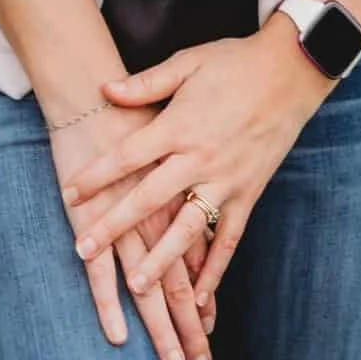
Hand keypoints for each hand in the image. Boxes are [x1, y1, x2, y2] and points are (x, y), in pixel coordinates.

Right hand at [49, 106, 215, 359]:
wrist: (91, 87)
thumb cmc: (137, 104)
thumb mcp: (179, 131)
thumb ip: (187, 165)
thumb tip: (200, 192)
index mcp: (181, 194)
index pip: (199, 255)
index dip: (205, 294)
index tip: (210, 328)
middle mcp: (161, 214)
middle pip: (180, 281)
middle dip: (190, 326)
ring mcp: (126, 221)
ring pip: (149, 285)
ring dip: (161, 327)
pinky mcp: (91, 219)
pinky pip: (101, 273)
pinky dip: (109, 304)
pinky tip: (117, 335)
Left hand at [61, 24, 328, 305]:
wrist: (290, 71)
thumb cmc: (234, 63)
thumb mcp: (188, 63)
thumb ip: (146, 83)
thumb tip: (105, 89)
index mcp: (180, 125)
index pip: (128, 155)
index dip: (97, 175)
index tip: (70, 193)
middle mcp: (200, 158)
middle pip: (149, 198)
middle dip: (114, 225)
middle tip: (83, 249)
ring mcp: (226, 180)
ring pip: (188, 228)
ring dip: (162, 259)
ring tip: (136, 285)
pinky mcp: (249, 194)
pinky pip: (230, 238)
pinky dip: (216, 269)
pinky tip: (201, 297)